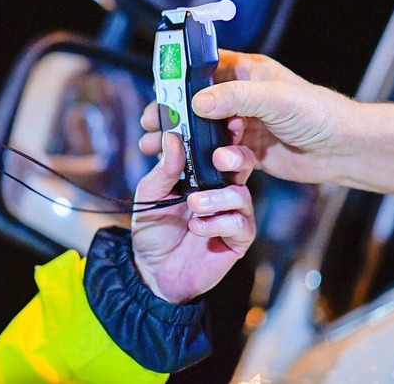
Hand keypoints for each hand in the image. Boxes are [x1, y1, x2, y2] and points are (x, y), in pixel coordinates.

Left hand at [131, 132, 256, 303]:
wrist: (153, 272)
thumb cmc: (154, 231)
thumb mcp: (149, 196)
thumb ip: (164, 169)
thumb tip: (173, 139)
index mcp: (203, 174)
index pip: (220, 147)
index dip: (226, 133)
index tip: (226, 121)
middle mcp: (222, 189)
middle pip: (244, 163)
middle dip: (236, 156)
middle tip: (220, 158)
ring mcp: (233, 213)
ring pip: (241, 194)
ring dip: (216, 197)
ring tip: (193, 205)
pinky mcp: (238, 238)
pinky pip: (240, 223)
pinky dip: (217, 223)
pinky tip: (198, 229)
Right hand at [140, 50, 355, 184]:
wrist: (341, 149)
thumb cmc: (316, 113)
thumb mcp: (274, 98)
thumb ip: (235, 97)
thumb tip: (196, 103)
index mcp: (247, 73)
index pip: (205, 69)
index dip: (179, 81)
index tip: (158, 95)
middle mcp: (244, 98)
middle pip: (200, 105)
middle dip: (175, 118)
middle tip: (152, 128)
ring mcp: (246, 126)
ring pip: (208, 133)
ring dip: (188, 143)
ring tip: (163, 152)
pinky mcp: (251, 152)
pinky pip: (225, 156)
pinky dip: (216, 162)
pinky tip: (211, 168)